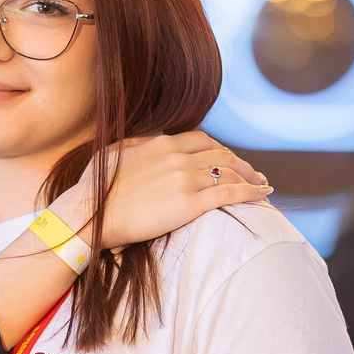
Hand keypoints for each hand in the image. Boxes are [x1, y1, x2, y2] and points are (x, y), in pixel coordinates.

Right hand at [85, 132, 271, 250]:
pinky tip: (262, 195)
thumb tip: (147, 139)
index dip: (221, 149)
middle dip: (242, 163)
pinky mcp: (189, 203)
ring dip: (251, 177)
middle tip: (254, 173)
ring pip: (229, 172)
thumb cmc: (95, 190)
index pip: (202, 140)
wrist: (90, 214)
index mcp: (161, 144)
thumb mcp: (113, 154)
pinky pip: (228, 193)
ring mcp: (184, 179)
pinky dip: (250, 192)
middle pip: (221, 154)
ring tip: (263, 185)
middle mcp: (177, 157)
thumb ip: (135, 143)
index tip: (230, 158)